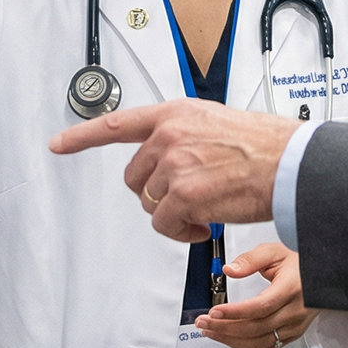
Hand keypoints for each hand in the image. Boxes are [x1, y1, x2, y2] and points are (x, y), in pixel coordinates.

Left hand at [49, 100, 295, 242]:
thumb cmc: (262, 145)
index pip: (116, 124)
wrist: (289, 162)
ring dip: (173, 214)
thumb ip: (183, 135)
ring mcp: (174, 165)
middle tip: (189, 196)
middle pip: (135, 178)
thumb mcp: (214, 122)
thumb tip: (166, 159)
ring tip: (205, 207)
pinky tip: (205, 224)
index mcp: (174, 114)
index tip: (58, 144)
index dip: (81, 137)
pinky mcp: (183, 195)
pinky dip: (182, 233)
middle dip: (156, 193)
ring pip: (150, 204)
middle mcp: (168, 136)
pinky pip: (165, 225)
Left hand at [196, 243, 317, 347]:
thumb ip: (250, 259)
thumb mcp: (275, 251)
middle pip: (256, 328)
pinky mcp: (293, 334)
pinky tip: (230, 340)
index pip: (260, 306)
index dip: (235, 312)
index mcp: (291, 288)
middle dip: (225, 328)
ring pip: (260, 342)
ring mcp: (295, 326)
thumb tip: (229, 270)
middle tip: (204, 323)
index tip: (214, 312)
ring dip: (231, 340)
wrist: (323, 276)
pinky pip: (267, 347)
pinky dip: (246, 347)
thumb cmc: (300, 262)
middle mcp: (295, 311)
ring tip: (211, 332)